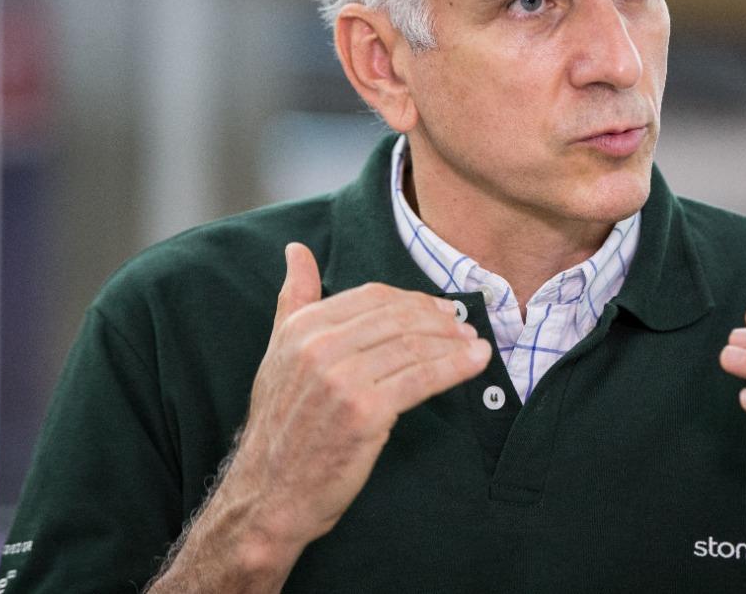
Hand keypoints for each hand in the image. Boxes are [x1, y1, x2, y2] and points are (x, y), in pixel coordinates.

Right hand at [152, 243, 490, 590]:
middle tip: (464, 326)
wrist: (269, 494)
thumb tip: (297, 250)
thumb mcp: (278, 353)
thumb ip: (294, 299)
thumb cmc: (280, 427)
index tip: (439, 310)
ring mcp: (342, 379)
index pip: (373, 297)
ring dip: (453, 343)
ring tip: (475, 345)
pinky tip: (476, 364)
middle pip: (398, 317)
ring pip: (414, 346)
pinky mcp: (365, 412)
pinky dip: (455, 368)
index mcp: (301, 327)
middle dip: (438, 320)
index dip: (413, 301)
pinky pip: (422, 379)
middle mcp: (319, 347)